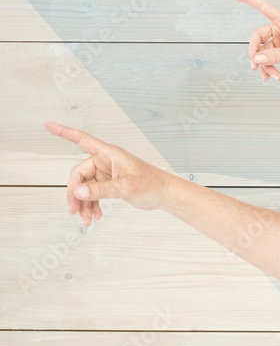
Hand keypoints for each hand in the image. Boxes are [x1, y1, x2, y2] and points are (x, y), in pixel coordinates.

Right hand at [47, 122, 175, 225]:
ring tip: (87, 220)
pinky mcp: (110, 184)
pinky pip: (94, 194)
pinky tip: (96, 216)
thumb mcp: (125, 188)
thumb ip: (101, 190)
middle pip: (79, 174)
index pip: (82, 140)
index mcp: (109, 154)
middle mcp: (105, 162)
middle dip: (75, 193)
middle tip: (74, 211)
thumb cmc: (152, 184)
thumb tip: (78, 192)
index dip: (64, 132)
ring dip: (84, 204)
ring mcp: (107, 174)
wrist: (166, 195)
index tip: (48, 125)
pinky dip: (93, 205)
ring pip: (86, 188)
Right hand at [230, 0, 279, 79]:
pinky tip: (274, 76)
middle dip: (254, 52)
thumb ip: (276, 56)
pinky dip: (270, 67)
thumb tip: (256, 59)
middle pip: (257, 37)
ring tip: (269, 76)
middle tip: (254, 66)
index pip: (261, 6)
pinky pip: (270, 58)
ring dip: (264, 64)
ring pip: (263, 51)